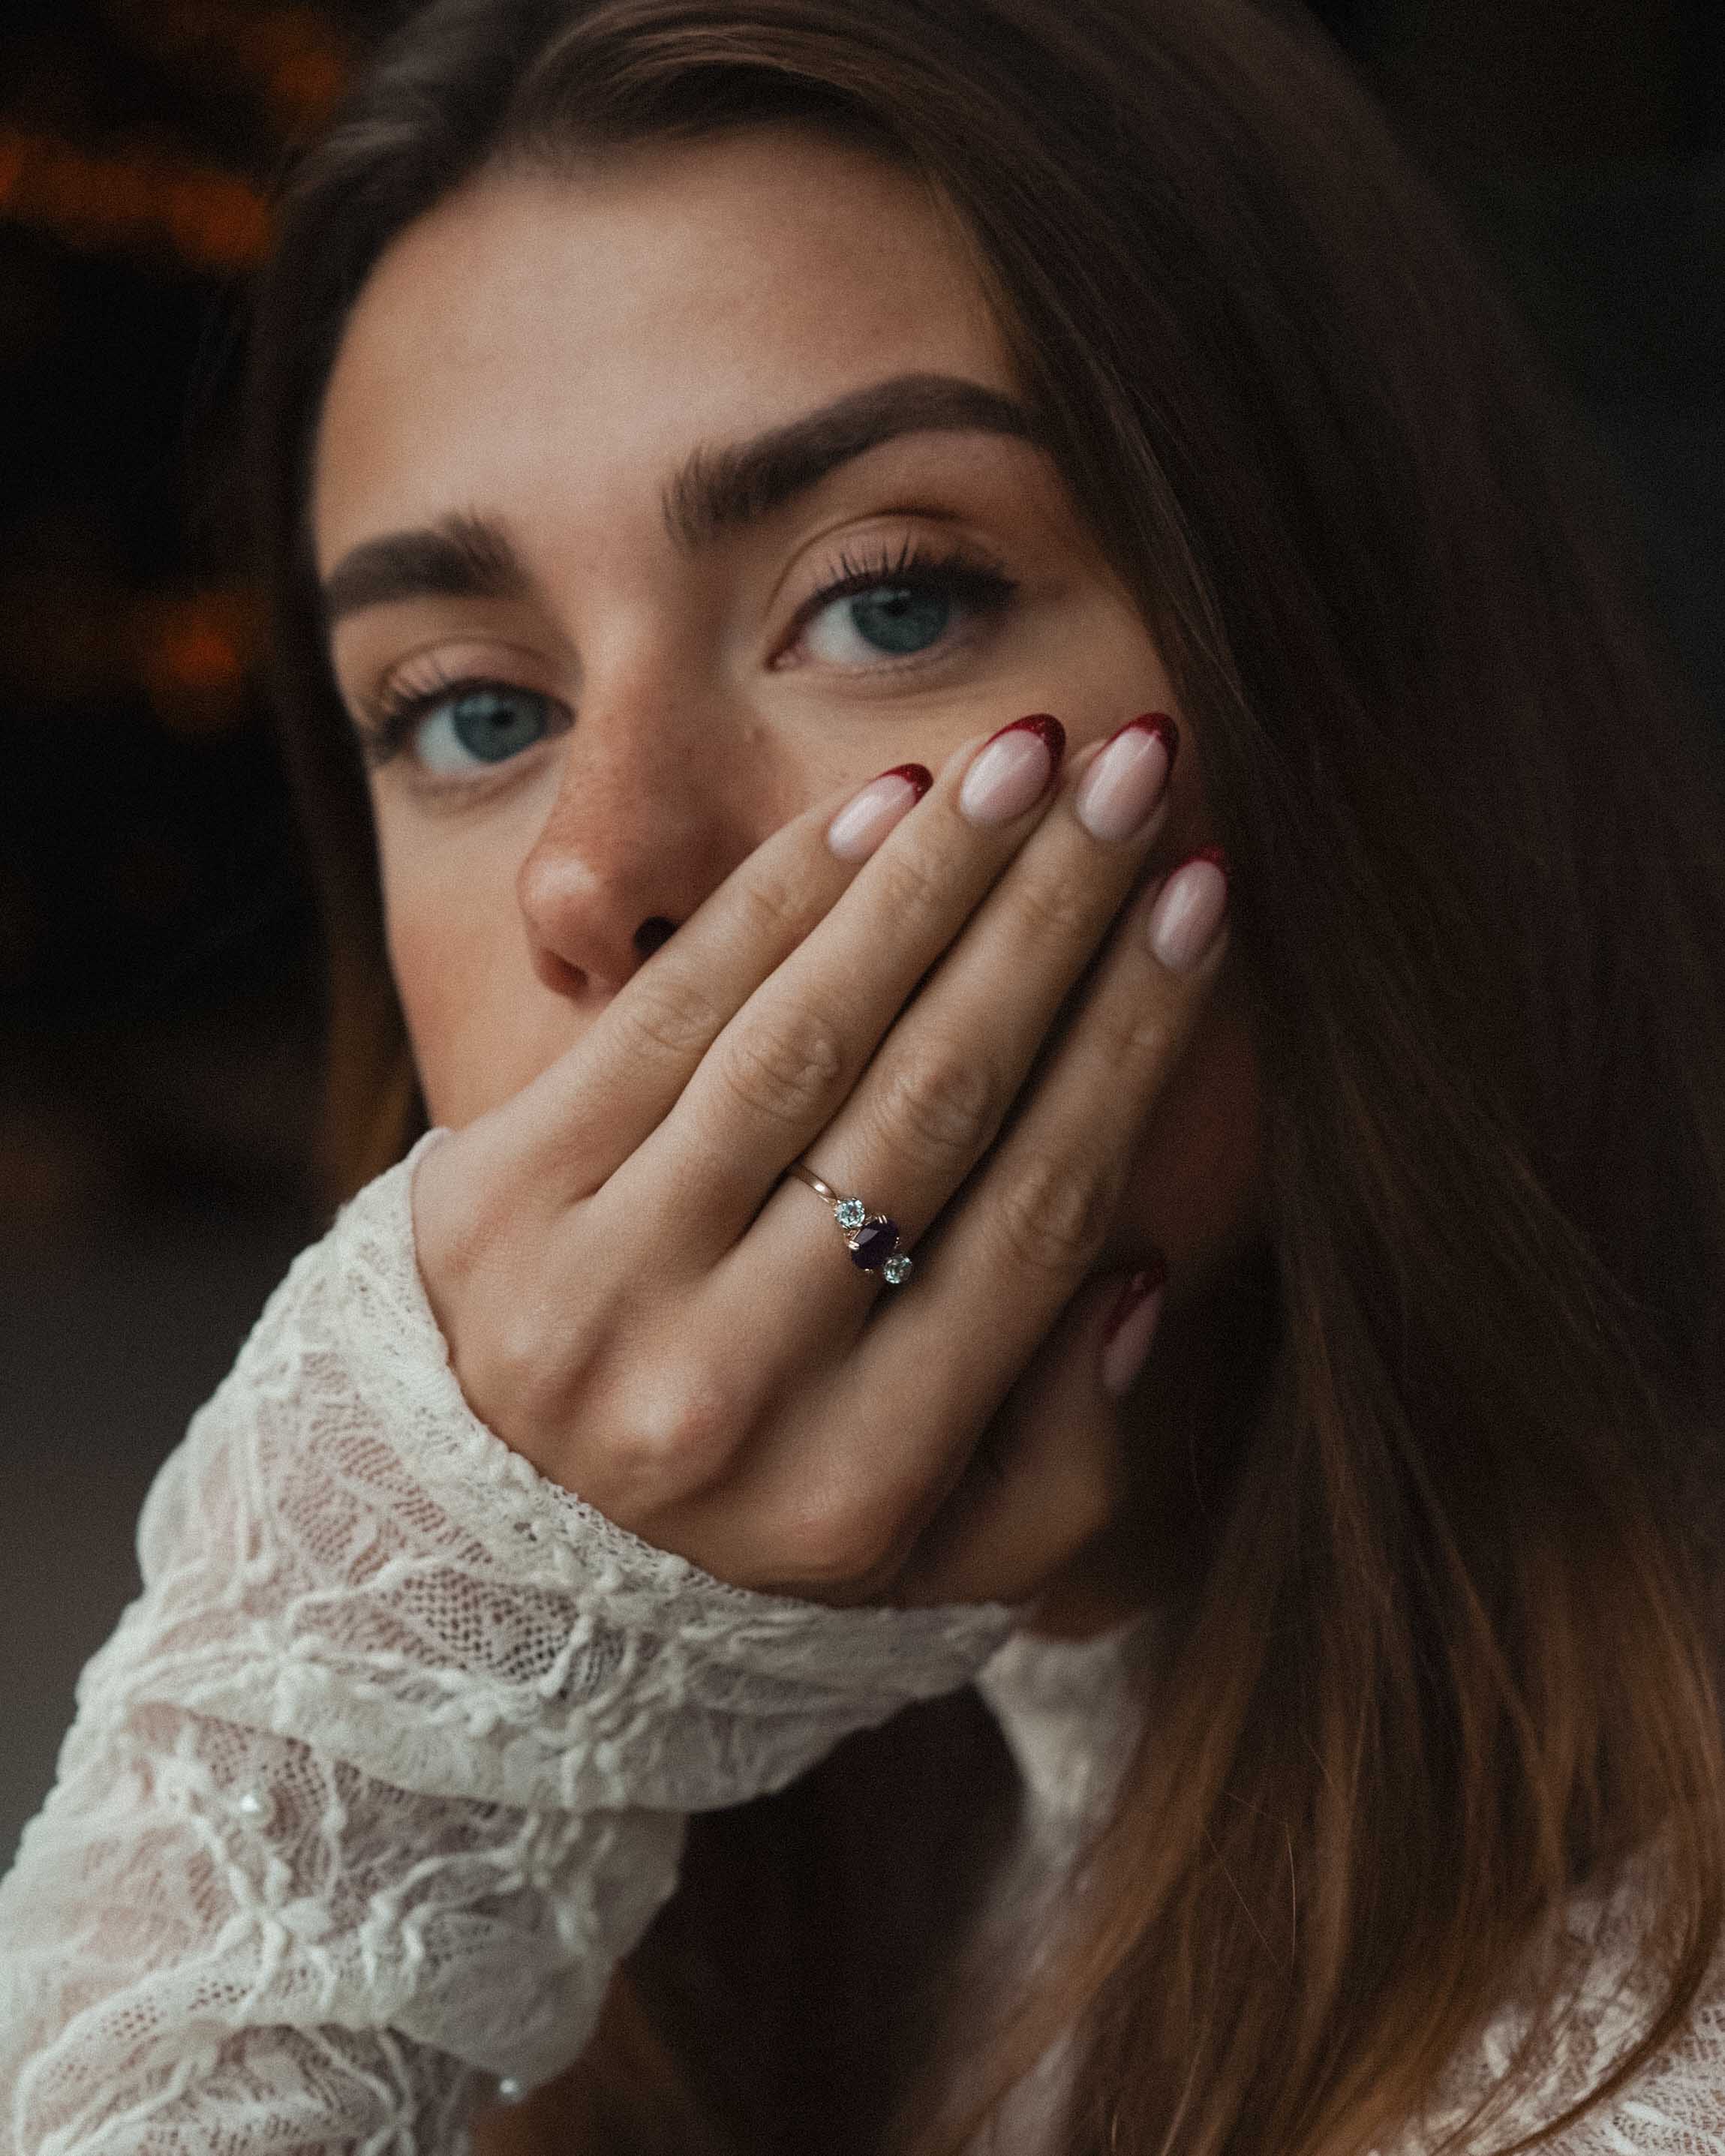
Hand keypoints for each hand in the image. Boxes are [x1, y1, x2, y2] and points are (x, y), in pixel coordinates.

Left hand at [410, 711, 1228, 1607]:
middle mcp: (724, 1392)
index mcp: (856, 1490)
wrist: (483, 1554)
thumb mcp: (933, 1563)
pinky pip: (668, 1011)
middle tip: (1135, 768)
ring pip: (805, 1038)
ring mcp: (592, 1288)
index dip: (1129, 1040)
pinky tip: (882, 807)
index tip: (1200, 898)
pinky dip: (781, 898)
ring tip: (1027, 759)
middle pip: (932, 1103)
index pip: (1034, 1216)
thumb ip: (1062, 1454)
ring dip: (930, 876)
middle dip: (1051, 915)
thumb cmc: (752, 1537)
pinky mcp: (493, 1198)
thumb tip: (1133, 1271)